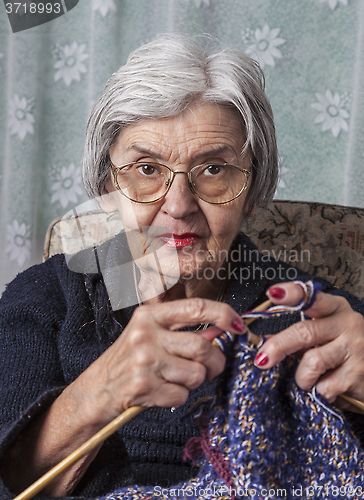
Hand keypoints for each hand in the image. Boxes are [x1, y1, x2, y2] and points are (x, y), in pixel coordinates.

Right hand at [73, 298, 245, 425]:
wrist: (97, 389)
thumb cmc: (129, 360)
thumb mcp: (151, 334)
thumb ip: (184, 329)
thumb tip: (223, 327)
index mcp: (150, 315)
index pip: (196, 307)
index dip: (224, 315)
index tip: (239, 325)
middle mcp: (146, 334)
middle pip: (203, 347)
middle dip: (216, 362)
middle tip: (212, 368)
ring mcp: (144, 361)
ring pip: (197, 374)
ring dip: (195, 382)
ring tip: (178, 379)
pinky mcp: (143, 387)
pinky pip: (182, 395)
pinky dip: (178, 397)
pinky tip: (163, 392)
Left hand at [253, 282, 363, 407]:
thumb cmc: (344, 351)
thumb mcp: (324, 335)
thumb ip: (299, 335)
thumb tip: (265, 340)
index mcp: (336, 309)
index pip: (313, 298)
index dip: (292, 295)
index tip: (273, 293)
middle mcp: (348, 324)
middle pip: (304, 332)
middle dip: (278, 347)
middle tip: (261, 360)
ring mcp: (356, 349)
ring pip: (312, 363)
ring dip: (302, 377)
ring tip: (309, 380)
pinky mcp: (359, 375)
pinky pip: (324, 386)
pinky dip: (319, 392)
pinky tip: (329, 388)